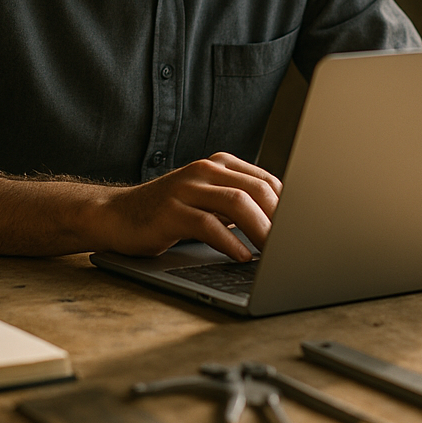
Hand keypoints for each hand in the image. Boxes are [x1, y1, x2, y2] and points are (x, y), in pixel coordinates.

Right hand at [97, 153, 281, 260]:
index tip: (303, 231)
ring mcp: (187, 188)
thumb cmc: (170, 213)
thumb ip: (239, 205)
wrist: (118, 215)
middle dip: (280, 219)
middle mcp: (205, 170)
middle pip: (256, 190)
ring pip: (237, 203)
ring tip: (274, 254)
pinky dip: (230, 243)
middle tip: (294, 245)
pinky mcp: (171, 211)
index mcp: (219, 165)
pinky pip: (208, 225)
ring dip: (261, 231)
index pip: (266, 181)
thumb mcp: (208, 202)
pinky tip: (241, 257)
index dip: (289, 207)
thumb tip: (283, 224)